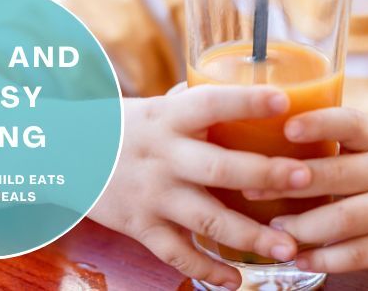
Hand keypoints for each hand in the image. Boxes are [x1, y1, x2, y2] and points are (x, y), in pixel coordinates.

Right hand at [88, 85, 311, 289]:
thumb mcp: (156, 106)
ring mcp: (152, 195)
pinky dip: (207, 269)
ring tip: (289, 248)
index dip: (247, 102)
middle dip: (264, 175)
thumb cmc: (122, 126)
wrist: (62, 155)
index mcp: (169, 118)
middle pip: (219, 168)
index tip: (285, 103)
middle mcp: (163, 156)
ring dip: (250, 236)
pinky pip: (177, 254)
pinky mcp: (140, 227)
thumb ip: (198, 106)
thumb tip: (251, 95)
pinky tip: (237, 280)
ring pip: (206, 219)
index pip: (211, 104)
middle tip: (305, 178)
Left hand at [243, 107, 367, 274]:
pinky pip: (359, 254)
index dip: (319, 123)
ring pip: (345, 218)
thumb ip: (340, 146)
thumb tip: (272, 138)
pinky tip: (300, 259)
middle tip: (253, 187)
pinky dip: (327, 258)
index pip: (351, 123)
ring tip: (275, 230)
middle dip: (292, 181)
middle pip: (338, 173)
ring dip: (304, 226)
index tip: (287, 126)